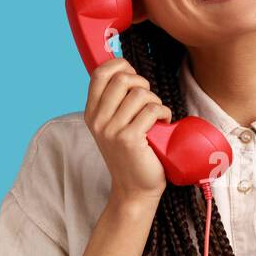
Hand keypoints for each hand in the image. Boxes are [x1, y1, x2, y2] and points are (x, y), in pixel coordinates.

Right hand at [83, 57, 172, 208]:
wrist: (134, 190)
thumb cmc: (131, 155)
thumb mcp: (114, 126)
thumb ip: (115, 102)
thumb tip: (127, 69)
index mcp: (92, 113)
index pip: (99, 73)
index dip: (119, 65)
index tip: (133, 75)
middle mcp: (98, 120)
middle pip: (121, 79)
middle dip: (142, 83)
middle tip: (149, 100)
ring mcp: (111, 130)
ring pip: (139, 93)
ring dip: (155, 100)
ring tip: (157, 114)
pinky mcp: (129, 139)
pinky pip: (151, 109)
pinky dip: (163, 112)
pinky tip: (164, 122)